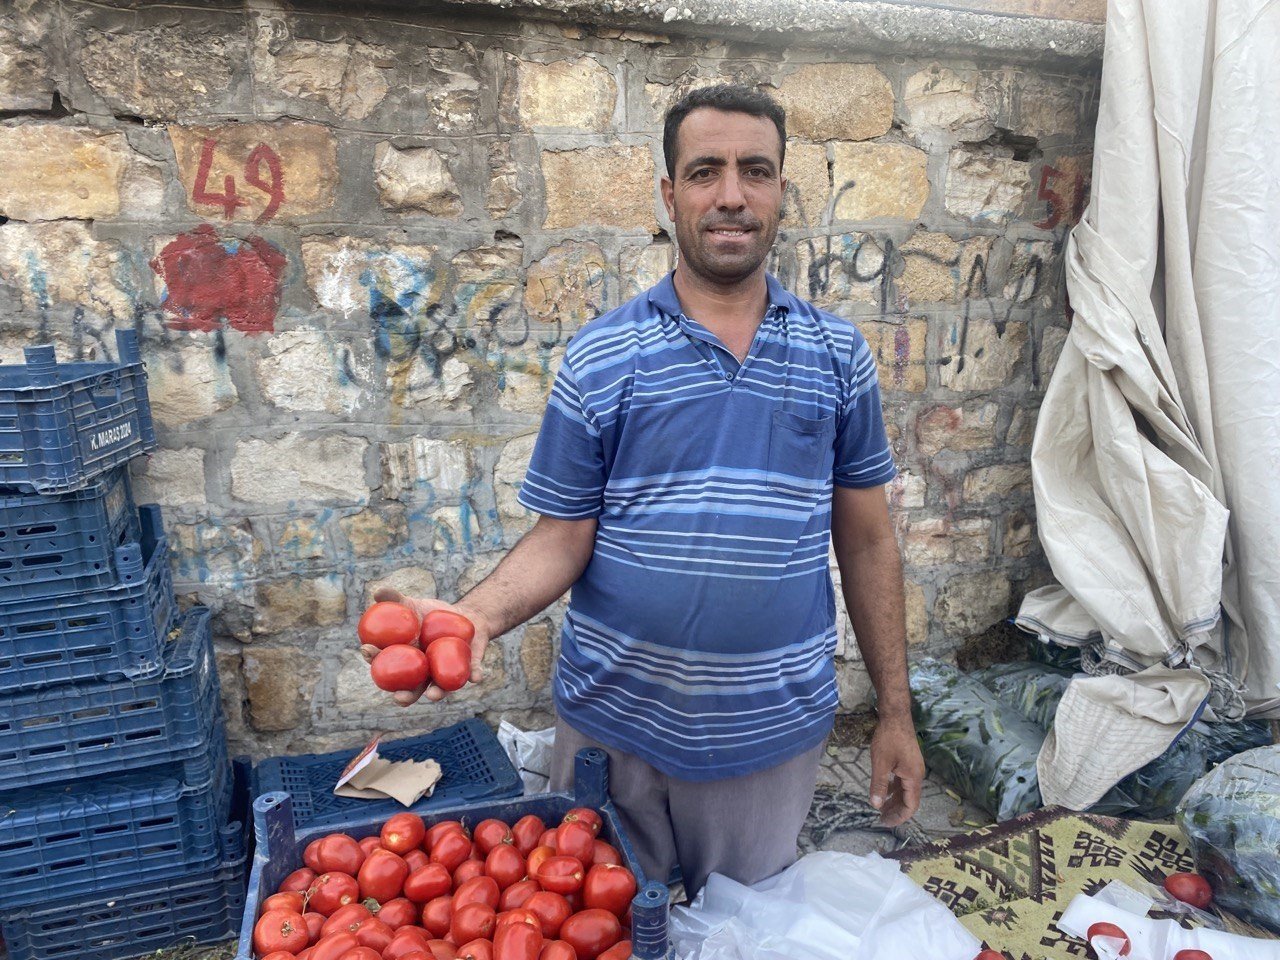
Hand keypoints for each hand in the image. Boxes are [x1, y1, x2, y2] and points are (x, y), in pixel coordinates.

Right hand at [360, 588, 491, 706]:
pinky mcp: (469, 669)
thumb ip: (394, 600)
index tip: (367, 651)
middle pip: (411, 689)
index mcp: (406, 660)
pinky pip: (471, 674)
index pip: (386, 665)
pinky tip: (475, 678)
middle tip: (399, 696)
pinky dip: (474, 676)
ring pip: (440, 688)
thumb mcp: (412, 604)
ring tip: (434, 695)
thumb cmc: (431, 614)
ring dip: (438, 694)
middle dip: (404, 696)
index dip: (375, 660)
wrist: (465, 615)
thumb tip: (376, 592)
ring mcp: (446, 673)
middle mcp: (424, 673)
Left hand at [868, 715, 924, 826]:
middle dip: (896, 811)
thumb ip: (879, 785)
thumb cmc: (888, 738)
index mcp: (913, 778)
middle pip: (909, 800)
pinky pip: (903, 781)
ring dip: (895, 801)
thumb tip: (875, 805)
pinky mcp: (909, 762)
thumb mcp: (880, 763)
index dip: (899, 817)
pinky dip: (895, 789)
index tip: (885, 822)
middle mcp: (917, 775)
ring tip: (881, 809)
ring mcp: (914, 768)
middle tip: (881, 819)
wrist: (896, 716)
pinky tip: (885, 791)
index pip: (910, 805)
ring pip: (906, 791)